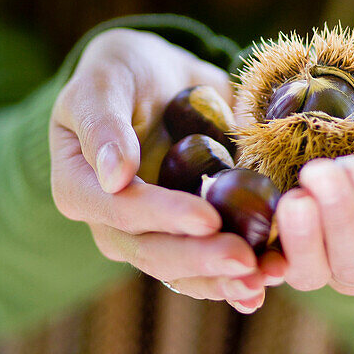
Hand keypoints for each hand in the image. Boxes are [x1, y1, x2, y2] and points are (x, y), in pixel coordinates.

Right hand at [49, 27, 276, 311]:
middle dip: (201, 258)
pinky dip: (237, 274)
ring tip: (263, 279)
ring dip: (223, 279)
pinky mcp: (184, 234)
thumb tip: (115, 176)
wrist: (153, 79)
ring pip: (182, 270)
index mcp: (80, 187)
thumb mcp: (103, 82)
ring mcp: (150, 234)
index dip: (164, 217)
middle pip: (153, 251)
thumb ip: (103, 125)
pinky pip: (207, 264)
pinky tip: (273, 273)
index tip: (208, 217)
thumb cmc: (119, 73)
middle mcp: (111, 222)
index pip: (121, 210)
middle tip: (246, 259)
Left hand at [269, 85, 353, 294]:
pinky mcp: (278, 248)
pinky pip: (269, 270)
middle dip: (339, 218)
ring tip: (293, 199)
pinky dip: (262, 265)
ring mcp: (319, 257)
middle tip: (319, 171)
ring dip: (302, 240)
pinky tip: (257, 250)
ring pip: (313, 275)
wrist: (337, 108)